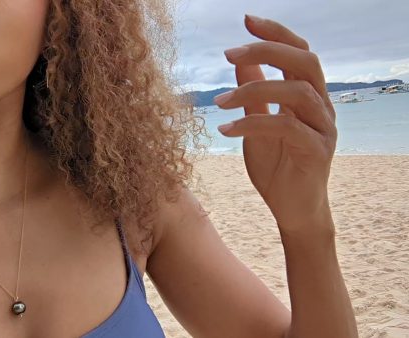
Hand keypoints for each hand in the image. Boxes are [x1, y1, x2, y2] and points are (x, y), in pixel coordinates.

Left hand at [214, 15, 336, 235]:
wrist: (291, 209)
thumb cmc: (276, 165)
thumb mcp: (257, 123)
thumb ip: (253, 93)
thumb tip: (240, 59)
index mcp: (309, 95)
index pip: (299, 52)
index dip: (276, 33)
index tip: (246, 20)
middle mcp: (321, 106)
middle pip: (305, 61)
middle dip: (267, 49)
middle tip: (229, 53)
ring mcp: (323, 128)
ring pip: (296, 92)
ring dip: (253, 90)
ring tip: (220, 102)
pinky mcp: (317, 151)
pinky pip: (286, 127)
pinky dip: (252, 124)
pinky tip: (225, 130)